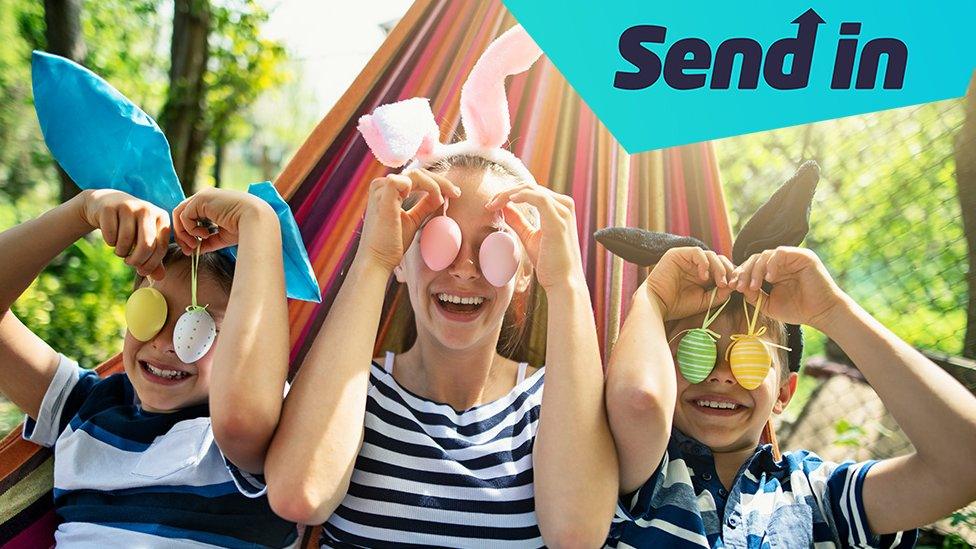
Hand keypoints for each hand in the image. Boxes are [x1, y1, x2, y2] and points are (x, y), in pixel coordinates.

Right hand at [79, 189, 170, 278]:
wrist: (105, 204)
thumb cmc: (130, 226)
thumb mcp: (144, 239)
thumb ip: (153, 258)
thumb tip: (160, 278)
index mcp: (161, 217)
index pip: (161, 247)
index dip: (151, 264)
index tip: (142, 271)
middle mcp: (147, 209)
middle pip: (146, 245)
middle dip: (137, 260)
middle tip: (130, 263)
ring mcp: (128, 206)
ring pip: (126, 240)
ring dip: (121, 252)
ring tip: (120, 249)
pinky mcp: (110, 208)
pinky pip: (110, 235)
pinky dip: (110, 242)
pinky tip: (111, 239)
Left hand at [172, 188, 273, 253]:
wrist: (256, 220)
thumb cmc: (245, 228)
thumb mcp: (222, 236)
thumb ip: (209, 241)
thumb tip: (196, 250)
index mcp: (212, 204)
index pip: (191, 216)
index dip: (188, 233)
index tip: (193, 249)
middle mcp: (205, 197)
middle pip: (182, 214)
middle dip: (182, 235)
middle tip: (189, 250)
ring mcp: (202, 196)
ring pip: (180, 214)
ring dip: (184, 233)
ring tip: (196, 244)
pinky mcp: (200, 199)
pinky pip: (185, 216)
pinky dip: (190, 229)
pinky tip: (204, 235)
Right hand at [358, 169, 460, 271]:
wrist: (378, 261)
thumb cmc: (392, 244)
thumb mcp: (413, 220)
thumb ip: (424, 206)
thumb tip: (440, 196)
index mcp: (386, 190)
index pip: (415, 177)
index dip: (437, 182)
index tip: (454, 194)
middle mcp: (381, 185)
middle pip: (418, 173)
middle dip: (441, 181)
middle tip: (457, 193)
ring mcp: (381, 189)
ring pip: (416, 174)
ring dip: (436, 184)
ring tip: (446, 198)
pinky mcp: (383, 196)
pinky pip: (408, 180)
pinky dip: (426, 186)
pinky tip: (435, 199)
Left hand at [487, 184, 582, 290]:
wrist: (563, 282)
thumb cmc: (549, 263)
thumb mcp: (529, 237)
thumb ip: (518, 221)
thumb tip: (504, 207)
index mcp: (559, 208)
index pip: (532, 191)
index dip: (509, 194)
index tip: (492, 204)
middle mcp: (564, 206)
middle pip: (530, 187)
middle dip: (506, 192)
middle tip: (489, 203)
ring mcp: (563, 212)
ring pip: (532, 189)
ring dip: (509, 193)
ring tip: (494, 203)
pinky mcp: (558, 221)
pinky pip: (539, 198)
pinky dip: (522, 196)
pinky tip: (509, 201)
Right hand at [644, 247, 734, 320]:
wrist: (657, 306)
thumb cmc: (678, 305)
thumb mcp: (704, 300)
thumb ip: (719, 293)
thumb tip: (733, 286)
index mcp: (701, 274)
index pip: (721, 268)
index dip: (730, 275)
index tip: (735, 287)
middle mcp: (695, 264)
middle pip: (718, 259)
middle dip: (727, 270)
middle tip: (729, 284)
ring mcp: (686, 258)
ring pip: (710, 254)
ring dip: (718, 268)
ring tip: (719, 282)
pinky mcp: (677, 254)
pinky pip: (697, 252)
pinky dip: (704, 263)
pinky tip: (703, 277)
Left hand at [731, 246, 845, 328]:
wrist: (822, 314)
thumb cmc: (798, 310)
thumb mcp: (769, 304)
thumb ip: (754, 295)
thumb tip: (738, 286)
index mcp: (774, 271)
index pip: (752, 266)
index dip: (740, 274)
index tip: (732, 287)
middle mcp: (782, 262)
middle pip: (756, 258)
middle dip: (744, 272)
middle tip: (739, 286)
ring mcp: (792, 257)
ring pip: (765, 255)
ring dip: (756, 270)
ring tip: (754, 285)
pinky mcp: (803, 256)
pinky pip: (781, 252)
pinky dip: (771, 264)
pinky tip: (770, 278)